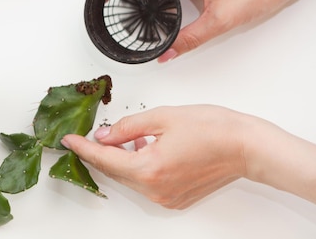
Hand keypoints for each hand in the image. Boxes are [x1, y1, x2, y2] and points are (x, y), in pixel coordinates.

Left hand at [64, 105, 315, 228]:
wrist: (248, 146)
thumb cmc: (213, 128)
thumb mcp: (163, 117)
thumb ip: (127, 128)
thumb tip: (104, 135)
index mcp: (149, 169)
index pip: (104, 160)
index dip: (83, 148)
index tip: (68, 139)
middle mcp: (155, 190)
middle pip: (115, 171)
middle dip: (101, 153)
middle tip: (90, 134)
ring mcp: (166, 197)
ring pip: (131, 177)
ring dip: (122, 158)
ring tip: (123, 136)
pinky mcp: (176, 198)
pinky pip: (146, 182)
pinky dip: (139, 166)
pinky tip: (144, 148)